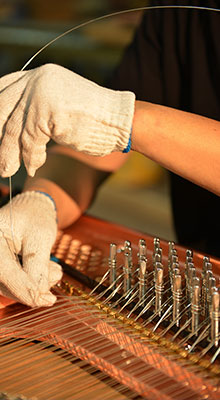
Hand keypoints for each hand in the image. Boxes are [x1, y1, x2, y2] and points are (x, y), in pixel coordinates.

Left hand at [0, 64, 134, 176]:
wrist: (119, 121)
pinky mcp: (47, 112)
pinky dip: (30, 158)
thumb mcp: (58, 107)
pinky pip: (30, 141)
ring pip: (14, 129)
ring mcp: (41, 94)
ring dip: (8, 153)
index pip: (4, 89)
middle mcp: (37, 80)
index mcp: (40, 75)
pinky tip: (33, 167)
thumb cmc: (92, 119)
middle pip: (3, 108)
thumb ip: (35, 110)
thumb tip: (9, 130)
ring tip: (6, 169)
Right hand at [0, 191, 61, 306]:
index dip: (25, 288)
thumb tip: (40, 295)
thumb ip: (38, 266)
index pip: (4, 271)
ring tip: (53, 270)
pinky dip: (31, 282)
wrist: (31, 211)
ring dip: (34, 285)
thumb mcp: (41, 237)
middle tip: (55, 278)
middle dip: (33, 287)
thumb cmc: (35, 218)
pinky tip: (45, 271)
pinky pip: (12, 285)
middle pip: (5, 284)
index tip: (47, 299)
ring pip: (10, 288)